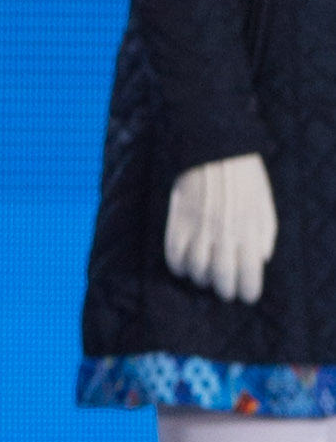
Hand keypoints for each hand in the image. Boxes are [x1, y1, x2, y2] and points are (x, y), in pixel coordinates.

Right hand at [165, 152, 276, 303]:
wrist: (214, 145)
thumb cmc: (243, 173)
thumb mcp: (265, 201)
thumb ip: (266, 233)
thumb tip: (262, 259)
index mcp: (250, 231)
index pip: (249, 278)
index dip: (247, 292)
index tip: (245, 295)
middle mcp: (225, 234)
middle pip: (222, 279)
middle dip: (224, 290)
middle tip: (224, 289)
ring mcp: (200, 227)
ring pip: (197, 271)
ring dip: (201, 278)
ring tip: (204, 274)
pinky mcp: (179, 219)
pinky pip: (174, 255)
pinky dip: (178, 266)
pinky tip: (183, 264)